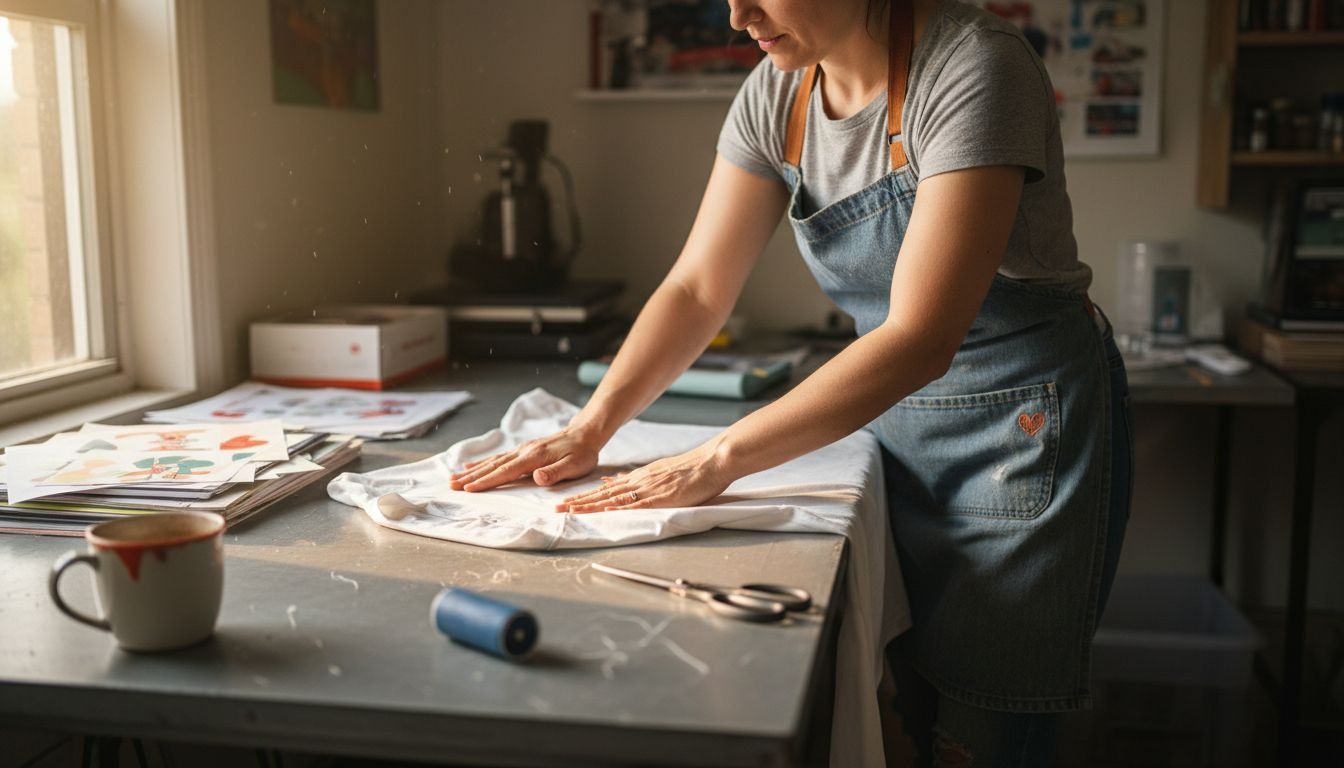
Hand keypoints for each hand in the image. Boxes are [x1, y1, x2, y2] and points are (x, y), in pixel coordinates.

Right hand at [449, 426, 601, 491]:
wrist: (584, 433)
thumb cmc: (582, 453)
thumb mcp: (575, 465)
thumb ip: (555, 472)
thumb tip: (537, 479)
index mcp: (533, 457)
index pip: (506, 472)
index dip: (487, 481)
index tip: (469, 489)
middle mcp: (523, 451)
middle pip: (493, 466)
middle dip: (471, 477)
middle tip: (451, 486)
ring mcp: (521, 449)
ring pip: (492, 461)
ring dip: (472, 471)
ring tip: (453, 479)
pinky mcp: (522, 450)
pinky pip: (498, 457)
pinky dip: (482, 462)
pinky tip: (470, 466)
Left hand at [555, 442, 732, 512]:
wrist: (711, 460)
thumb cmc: (690, 469)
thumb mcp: (658, 471)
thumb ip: (635, 478)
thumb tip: (614, 481)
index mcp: (638, 477)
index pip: (606, 489)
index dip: (585, 497)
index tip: (566, 502)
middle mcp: (639, 482)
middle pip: (603, 494)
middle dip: (578, 502)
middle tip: (556, 509)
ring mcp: (649, 489)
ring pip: (614, 499)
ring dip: (591, 506)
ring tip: (571, 512)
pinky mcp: (662, 497)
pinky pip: (637, 504)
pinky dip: (620, 508)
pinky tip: (606, 510)